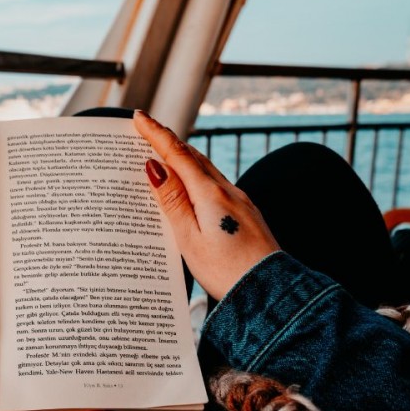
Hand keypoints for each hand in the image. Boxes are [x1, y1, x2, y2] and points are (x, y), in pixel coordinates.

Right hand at [133, 110, 279, 299]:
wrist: (270, 292)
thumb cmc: (226, 271)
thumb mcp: (189, 238)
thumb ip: (172, 201)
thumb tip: (155, 167)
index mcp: (210, 194)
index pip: (177, 155)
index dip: (156, 134)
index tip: (139, 118)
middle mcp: (228, 191)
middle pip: (193, 157)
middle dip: (168, 142)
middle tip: (145, 132)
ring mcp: (240, 202)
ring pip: (206, 170)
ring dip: (183, 158)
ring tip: (163, 155)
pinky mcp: (246, 215)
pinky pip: (215, 186)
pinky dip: (197, 178)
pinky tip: (190, 188)